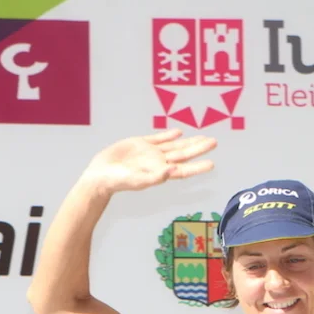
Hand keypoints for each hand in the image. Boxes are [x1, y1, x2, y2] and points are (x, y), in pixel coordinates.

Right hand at [79, 129, 215, 194]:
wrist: (100, 174)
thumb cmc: (118, 182)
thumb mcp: (138, 180)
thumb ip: (156, 177)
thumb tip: (172, 171)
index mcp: (160, 172)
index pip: (184, 169)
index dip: (198, 167)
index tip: (212, 164)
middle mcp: (158, 162)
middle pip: (183, 154)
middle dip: (199, 148)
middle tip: (214, 142)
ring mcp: (150, 153)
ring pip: (174, 145)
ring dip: (189, 141)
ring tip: (203, 137)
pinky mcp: (140, 144)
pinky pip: (158, 138)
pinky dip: (169, 135)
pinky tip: (178, 132)